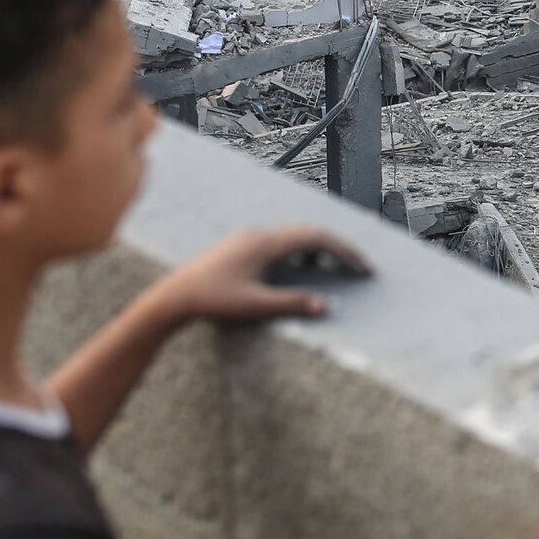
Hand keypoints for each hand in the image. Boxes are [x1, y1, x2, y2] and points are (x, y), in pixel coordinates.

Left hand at [150, 225, 371, 326]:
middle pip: (310, 232)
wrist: (175, 295)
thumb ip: (292, 303)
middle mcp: (261, 234)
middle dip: (338, 249)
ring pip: (295, 235)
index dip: (345, 251)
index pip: (318, 238)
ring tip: (335, 269)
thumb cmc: (213, 299)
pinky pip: (281, 241)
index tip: (364, 267)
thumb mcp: (255, 305)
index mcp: (267, 243)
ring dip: (319, 249)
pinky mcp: (243, 245)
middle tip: (358, 268)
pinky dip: (301, 252)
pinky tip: (301, 269)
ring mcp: (250, 237)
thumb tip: (325, 305)